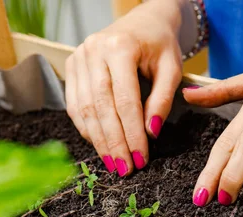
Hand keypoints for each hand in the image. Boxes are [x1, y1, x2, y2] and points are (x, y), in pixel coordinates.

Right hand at [65, 0, 182, 175]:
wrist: (144, 21)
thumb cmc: (160, 45)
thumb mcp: (172, 69)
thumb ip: (162, 100)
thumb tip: (150, 133)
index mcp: (120, 47)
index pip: (125, 100)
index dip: (132, 134)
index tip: (141, 158)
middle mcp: (93, 51)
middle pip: (101, 108)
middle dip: (114, 143)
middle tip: (125, 169)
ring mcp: (78, 57)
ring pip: (84, 109)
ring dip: (99, 141)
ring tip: (114, 163)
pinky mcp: (71, 66)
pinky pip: (75, 105)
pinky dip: (87, 128)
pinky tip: (101, 145)